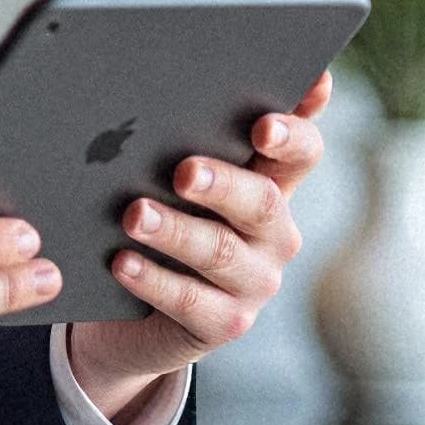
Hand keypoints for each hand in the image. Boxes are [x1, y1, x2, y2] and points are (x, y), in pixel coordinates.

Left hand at [67, 70, 335, 424]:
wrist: (124, 313)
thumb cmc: (147, 222)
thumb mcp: (162, 180)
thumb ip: (170, 141)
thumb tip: (138, 100)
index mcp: (267, 183)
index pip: (301, 151)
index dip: (294, 131)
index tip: (268, 119)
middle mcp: (272, 232)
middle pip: (261, 201)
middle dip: (223, 184)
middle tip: (184, 171)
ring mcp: (254, 281)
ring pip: (220, 251)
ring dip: (175, 231)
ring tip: (133, 215)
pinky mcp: (225, 323)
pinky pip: (191, 302)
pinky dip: (154, 279)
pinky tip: (122, 262)